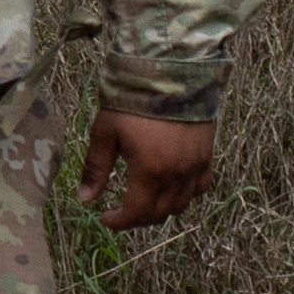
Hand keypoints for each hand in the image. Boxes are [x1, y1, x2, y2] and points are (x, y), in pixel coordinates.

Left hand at [79, 110, 214, 232]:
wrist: (171, 72)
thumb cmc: (133, 100)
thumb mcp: (106, 131)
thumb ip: (96, 167)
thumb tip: (85, 199)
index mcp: (150, 171)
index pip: (136, 213)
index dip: (119, 222)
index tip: (105, 218)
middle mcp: (176, 174)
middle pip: (159, 213)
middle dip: (137, 218)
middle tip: (121, 211)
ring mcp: (195, 166)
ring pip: (181, 205)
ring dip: (161, 209)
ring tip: (143, 200)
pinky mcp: (207, 155)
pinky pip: (200, 187)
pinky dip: (185, 195)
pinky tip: (171, 186)